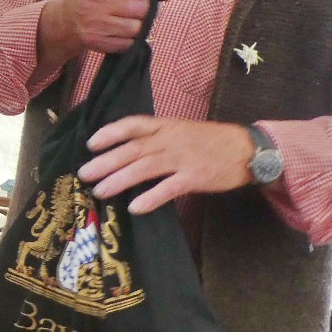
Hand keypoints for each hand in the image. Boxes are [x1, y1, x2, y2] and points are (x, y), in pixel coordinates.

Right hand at [37, 0, 171, 64]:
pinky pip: (128, 43)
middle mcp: (93, 1)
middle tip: (140, 8)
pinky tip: (120, 31)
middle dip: (145, 8)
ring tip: (128, 19)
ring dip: (138, 25)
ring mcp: (94, 23)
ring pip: (136, 27)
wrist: (67, 19)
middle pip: (138, 7)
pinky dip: (129, 38)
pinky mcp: (97, 41)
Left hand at [79, 117, 252, 213]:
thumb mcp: (181, 130)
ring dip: (120, 179)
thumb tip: (123, 150)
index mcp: (166, 126)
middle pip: (133, 149)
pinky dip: (151, 197)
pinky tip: (134, 207)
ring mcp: (183, 158)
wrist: (248, 149)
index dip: (110, 133)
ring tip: (100, 191)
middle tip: (84, 174)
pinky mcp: (196, 177)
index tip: (90, 144)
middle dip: (106, 161)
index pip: (133, 125)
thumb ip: (155, 137)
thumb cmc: (210, 141)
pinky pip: (169, 188)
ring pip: (146, 167)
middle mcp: (170, 140)